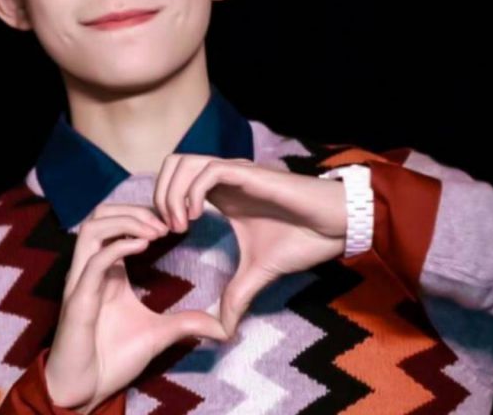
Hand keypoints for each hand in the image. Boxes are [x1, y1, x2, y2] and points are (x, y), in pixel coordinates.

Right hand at [45, 203, 227, 412]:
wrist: (87, 391)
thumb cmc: (114, 358)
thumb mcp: (159, 333)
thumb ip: (187, 322)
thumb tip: (223, 327)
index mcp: (106, 268)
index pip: (115, 220)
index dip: (143, 213)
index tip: (173, 223)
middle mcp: (91, 268)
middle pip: (101, 214)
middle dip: (134, 209)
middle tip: (166, 223)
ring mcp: (82, 281)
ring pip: (92, 228)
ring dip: (126, 221)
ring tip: (156, 231)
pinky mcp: (78, 300)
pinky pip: (93, 262)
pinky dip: (118, 247)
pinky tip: (144, 246)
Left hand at [153, 155, 346, 336]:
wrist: (334, 228)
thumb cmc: (300, 238)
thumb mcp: (258, 272)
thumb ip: (236, 295)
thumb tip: (222, 330)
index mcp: (220, 193)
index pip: (173, 181)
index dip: (160, 205)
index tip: (164, 238)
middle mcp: (223, 178)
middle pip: (171, 164)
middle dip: (158, 195)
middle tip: (166, 231)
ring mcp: (235, 172)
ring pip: (184, 162)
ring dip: (172, 194)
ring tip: (179, 226)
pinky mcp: (250, 174)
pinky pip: (210, 171)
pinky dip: (193, 192)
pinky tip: (195, 219)